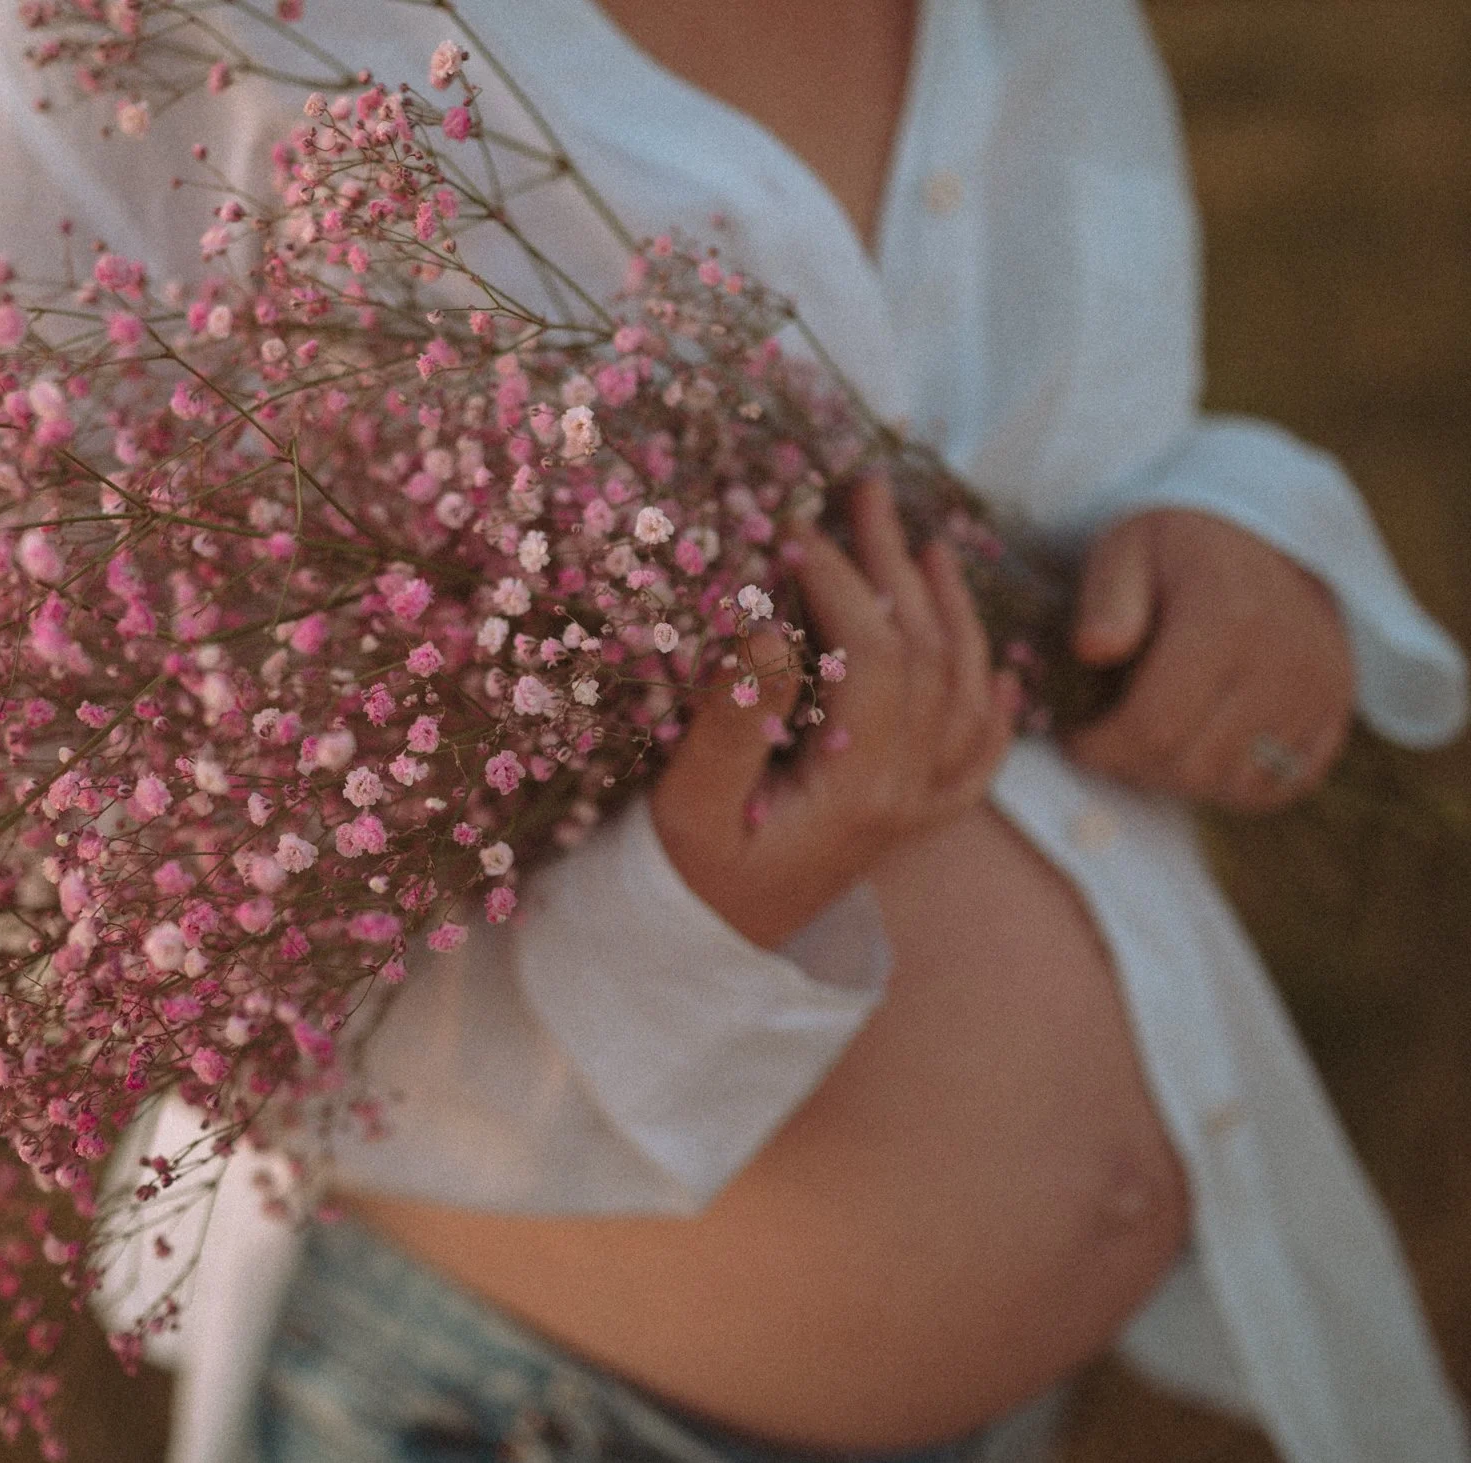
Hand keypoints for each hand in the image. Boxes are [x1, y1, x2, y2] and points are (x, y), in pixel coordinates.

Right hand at [651, 477, 1021, 948]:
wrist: (710, 958)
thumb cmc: (688, 876)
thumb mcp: (690, 805)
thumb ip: (733, 723)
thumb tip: (769, 629)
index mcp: (858, 785)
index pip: (874, 654)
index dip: (842, 580)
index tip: (794, 527)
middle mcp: (906, 793)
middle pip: (925, 653)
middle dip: (895, 562)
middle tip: (863, 488)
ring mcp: (917, 808)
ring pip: (964, 691)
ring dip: (950, 609)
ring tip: (926, 544)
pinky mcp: (910, 821)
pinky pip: (977, 758)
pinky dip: (993, 706)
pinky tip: (997, 669)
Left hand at [1064, 508, 1353, 810]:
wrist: (1266, 537)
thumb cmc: (1178, 548)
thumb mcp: (1126, 550)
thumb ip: (1105, 601)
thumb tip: (1093, 649)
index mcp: (1226, 618)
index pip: (1154, 727)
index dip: (1101, 749)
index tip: (1075, 738)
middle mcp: (1284, 660)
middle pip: (1193, 765)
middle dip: (1133, 767)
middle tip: (1108, 743)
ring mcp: (1319, 688)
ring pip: (1235, 783)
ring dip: (1180, 779)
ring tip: (1151, 741)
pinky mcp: (1336, 709)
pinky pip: (1282, 783)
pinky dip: (1234, 783)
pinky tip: (1201, 748)